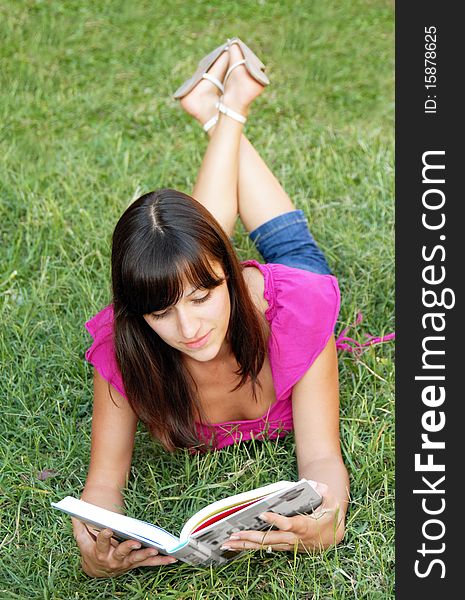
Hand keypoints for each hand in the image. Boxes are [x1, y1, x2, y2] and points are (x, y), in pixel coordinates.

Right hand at [72, 518, 177, 577]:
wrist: (96, 570)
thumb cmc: (90, 551)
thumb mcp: (82, 539)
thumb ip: (79, 525)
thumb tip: (74, 510)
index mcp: (99, 552)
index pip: (100, 543)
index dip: (104, 536)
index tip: (107, 529)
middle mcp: (113, 559)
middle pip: (121, 553)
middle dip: (128, 547)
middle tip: (135, 542)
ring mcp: (126, 563)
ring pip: (137, 559)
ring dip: (147, 554)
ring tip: (155, 550)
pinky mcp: (135, 564)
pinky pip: (149, 563)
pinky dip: (160, 561)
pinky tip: (172, 558)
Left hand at [220, 483, 344, 553]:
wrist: (332, 537)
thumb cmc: (329, 516)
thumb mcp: (331, 502)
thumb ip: (322, 491)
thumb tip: (312, 483)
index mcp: (305, 526)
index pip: (289, 524)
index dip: (276, 520)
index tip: (263, 514)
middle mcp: (293, 538)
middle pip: (270, 539)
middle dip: (252, 537)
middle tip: (234, 534)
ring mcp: (287, 545)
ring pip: (264, 546)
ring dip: (245, 545)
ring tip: (226, 542)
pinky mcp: (282, 547)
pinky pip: (264, 547)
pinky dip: (249, 547)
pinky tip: (234, 545)